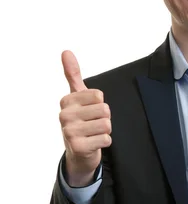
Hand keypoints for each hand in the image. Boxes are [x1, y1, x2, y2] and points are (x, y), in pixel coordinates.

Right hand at [59, 51, 111, 186]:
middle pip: (105, 110)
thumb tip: (66, 51)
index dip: (100, 105)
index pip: (99, 96)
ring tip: (94, 134)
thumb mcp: (77, 97)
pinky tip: (94, 144)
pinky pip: (106, 139)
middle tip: (93, 125)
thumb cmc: (80, 121)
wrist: (78, 152)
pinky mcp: (78, 147)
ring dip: (105, 131)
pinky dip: (104, 142)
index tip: (89, 111)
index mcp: (66, 101)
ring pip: (107, 125)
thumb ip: (73, 75)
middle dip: (104, 119)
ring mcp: (69, 132)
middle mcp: (64, 115)